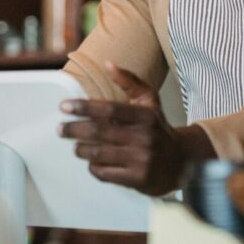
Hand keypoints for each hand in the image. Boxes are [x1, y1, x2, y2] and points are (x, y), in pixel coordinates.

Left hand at [59, 62, 214, 195]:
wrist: (182, 162)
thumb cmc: (159, 128)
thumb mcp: (150, 101)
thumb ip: (129, 81)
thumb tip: (108, 64)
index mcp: (145, 116)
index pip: (109, 109)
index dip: (84, 107)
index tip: (64, 106)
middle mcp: (144, 137)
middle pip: (99, 132)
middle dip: (74, 130)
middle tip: (60, 129)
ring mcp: (141, 160)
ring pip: (99, 154)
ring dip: (81, 149)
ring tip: (75, 145)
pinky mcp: (138, 179)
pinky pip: (105, 173)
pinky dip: (94, 167)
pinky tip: (91, 162)